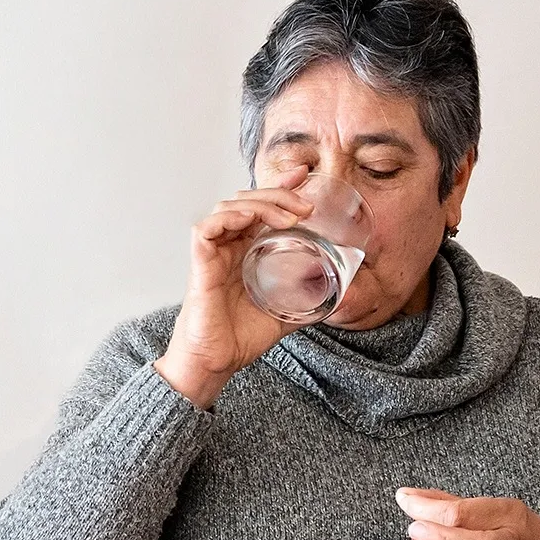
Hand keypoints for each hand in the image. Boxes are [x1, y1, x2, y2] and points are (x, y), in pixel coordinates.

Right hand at [153, 170, 313, 408]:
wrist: (216, 362)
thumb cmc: (239, 338)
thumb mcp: (285, 313)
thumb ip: (306, 300)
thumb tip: (339, 294)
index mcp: (244, 252)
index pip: (261, 208)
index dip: (281, 187)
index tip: (304, 177)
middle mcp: (228, 247)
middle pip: (247, 200)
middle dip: (278, 193)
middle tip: (305, 202)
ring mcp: (213, 253)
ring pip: (230, 206)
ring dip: (261, 204)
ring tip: (289, 217)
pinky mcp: (200, 263)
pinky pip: (207, 228)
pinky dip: (229, 217)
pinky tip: (251, 220)